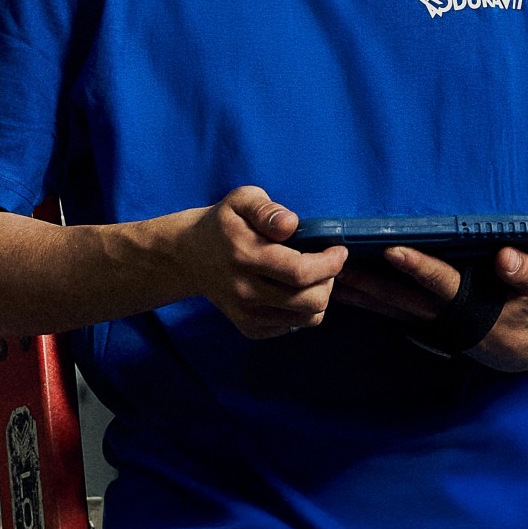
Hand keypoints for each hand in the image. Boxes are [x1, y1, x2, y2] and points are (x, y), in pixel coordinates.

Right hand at [174, 187, 346, 339]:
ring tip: (312, 277)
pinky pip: (293, 327)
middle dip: (329, 281)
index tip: (339, 251)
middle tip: (326, 263)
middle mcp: (244, 290)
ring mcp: (245, 314)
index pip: (300, 272)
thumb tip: (290, 225)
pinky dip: (301, 310)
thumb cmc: (223, 223)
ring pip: (306, 318)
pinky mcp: (248, 328)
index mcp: (245, 255)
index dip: (330, 264)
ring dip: (319, 297)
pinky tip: (291, 290)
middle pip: (310, 301)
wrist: (188, 256)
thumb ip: (267, 209)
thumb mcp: (241, 200)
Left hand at [333, 244, 527, 372]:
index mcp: (472, 303)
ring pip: (387, 305)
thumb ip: (524, 274)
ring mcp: (429, 319)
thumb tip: (507, 257)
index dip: (418, 268)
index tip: (392, 250)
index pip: (441, 282)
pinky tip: (340, 289)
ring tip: (324, 275)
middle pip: (400, 296)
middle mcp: (444, 314)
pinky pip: (386, 310)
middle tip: (335, 263)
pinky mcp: (422, 321)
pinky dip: (364, 301)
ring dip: (357, 293)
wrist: (524, 347)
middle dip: (367, 281)